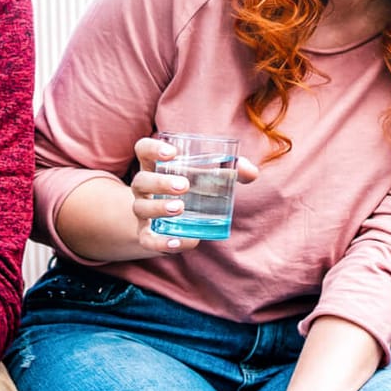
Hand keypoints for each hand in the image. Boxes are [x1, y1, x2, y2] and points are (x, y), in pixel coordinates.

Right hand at [130, 136, 259, 255]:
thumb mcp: (209, 177)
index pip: (143, 149)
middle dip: (160, 182)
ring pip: (140, 208)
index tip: (172, 153)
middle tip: (184, 186)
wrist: (172, 222)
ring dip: (159, 207)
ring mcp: (143, 211)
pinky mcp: (147, 235)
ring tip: (180, 208)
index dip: (152, 147)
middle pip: (141, 180)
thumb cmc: (194, 190)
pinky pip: (147, 240)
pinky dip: (161, 242)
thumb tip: (250, 172)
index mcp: (156, 166)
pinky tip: (179, 241)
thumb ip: (232, 170)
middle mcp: (144, 188)